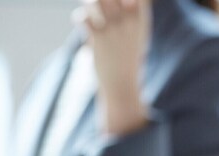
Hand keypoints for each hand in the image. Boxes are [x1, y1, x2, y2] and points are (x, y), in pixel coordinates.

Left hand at [73, 0, 150, 134]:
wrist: (122, 84)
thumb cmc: (129, 58)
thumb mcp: (138, 34)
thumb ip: (134, 13)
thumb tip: (129, 2)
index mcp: (140, 19)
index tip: (120, 5)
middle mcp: (128, 21)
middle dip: (101, 0)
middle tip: (98, 6)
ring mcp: (113, 29)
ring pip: (95, 1)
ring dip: (88, 3)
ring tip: (88, 10)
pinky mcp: (99, 39)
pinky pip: (83, 18)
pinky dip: (79, 18)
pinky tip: (81, 24)